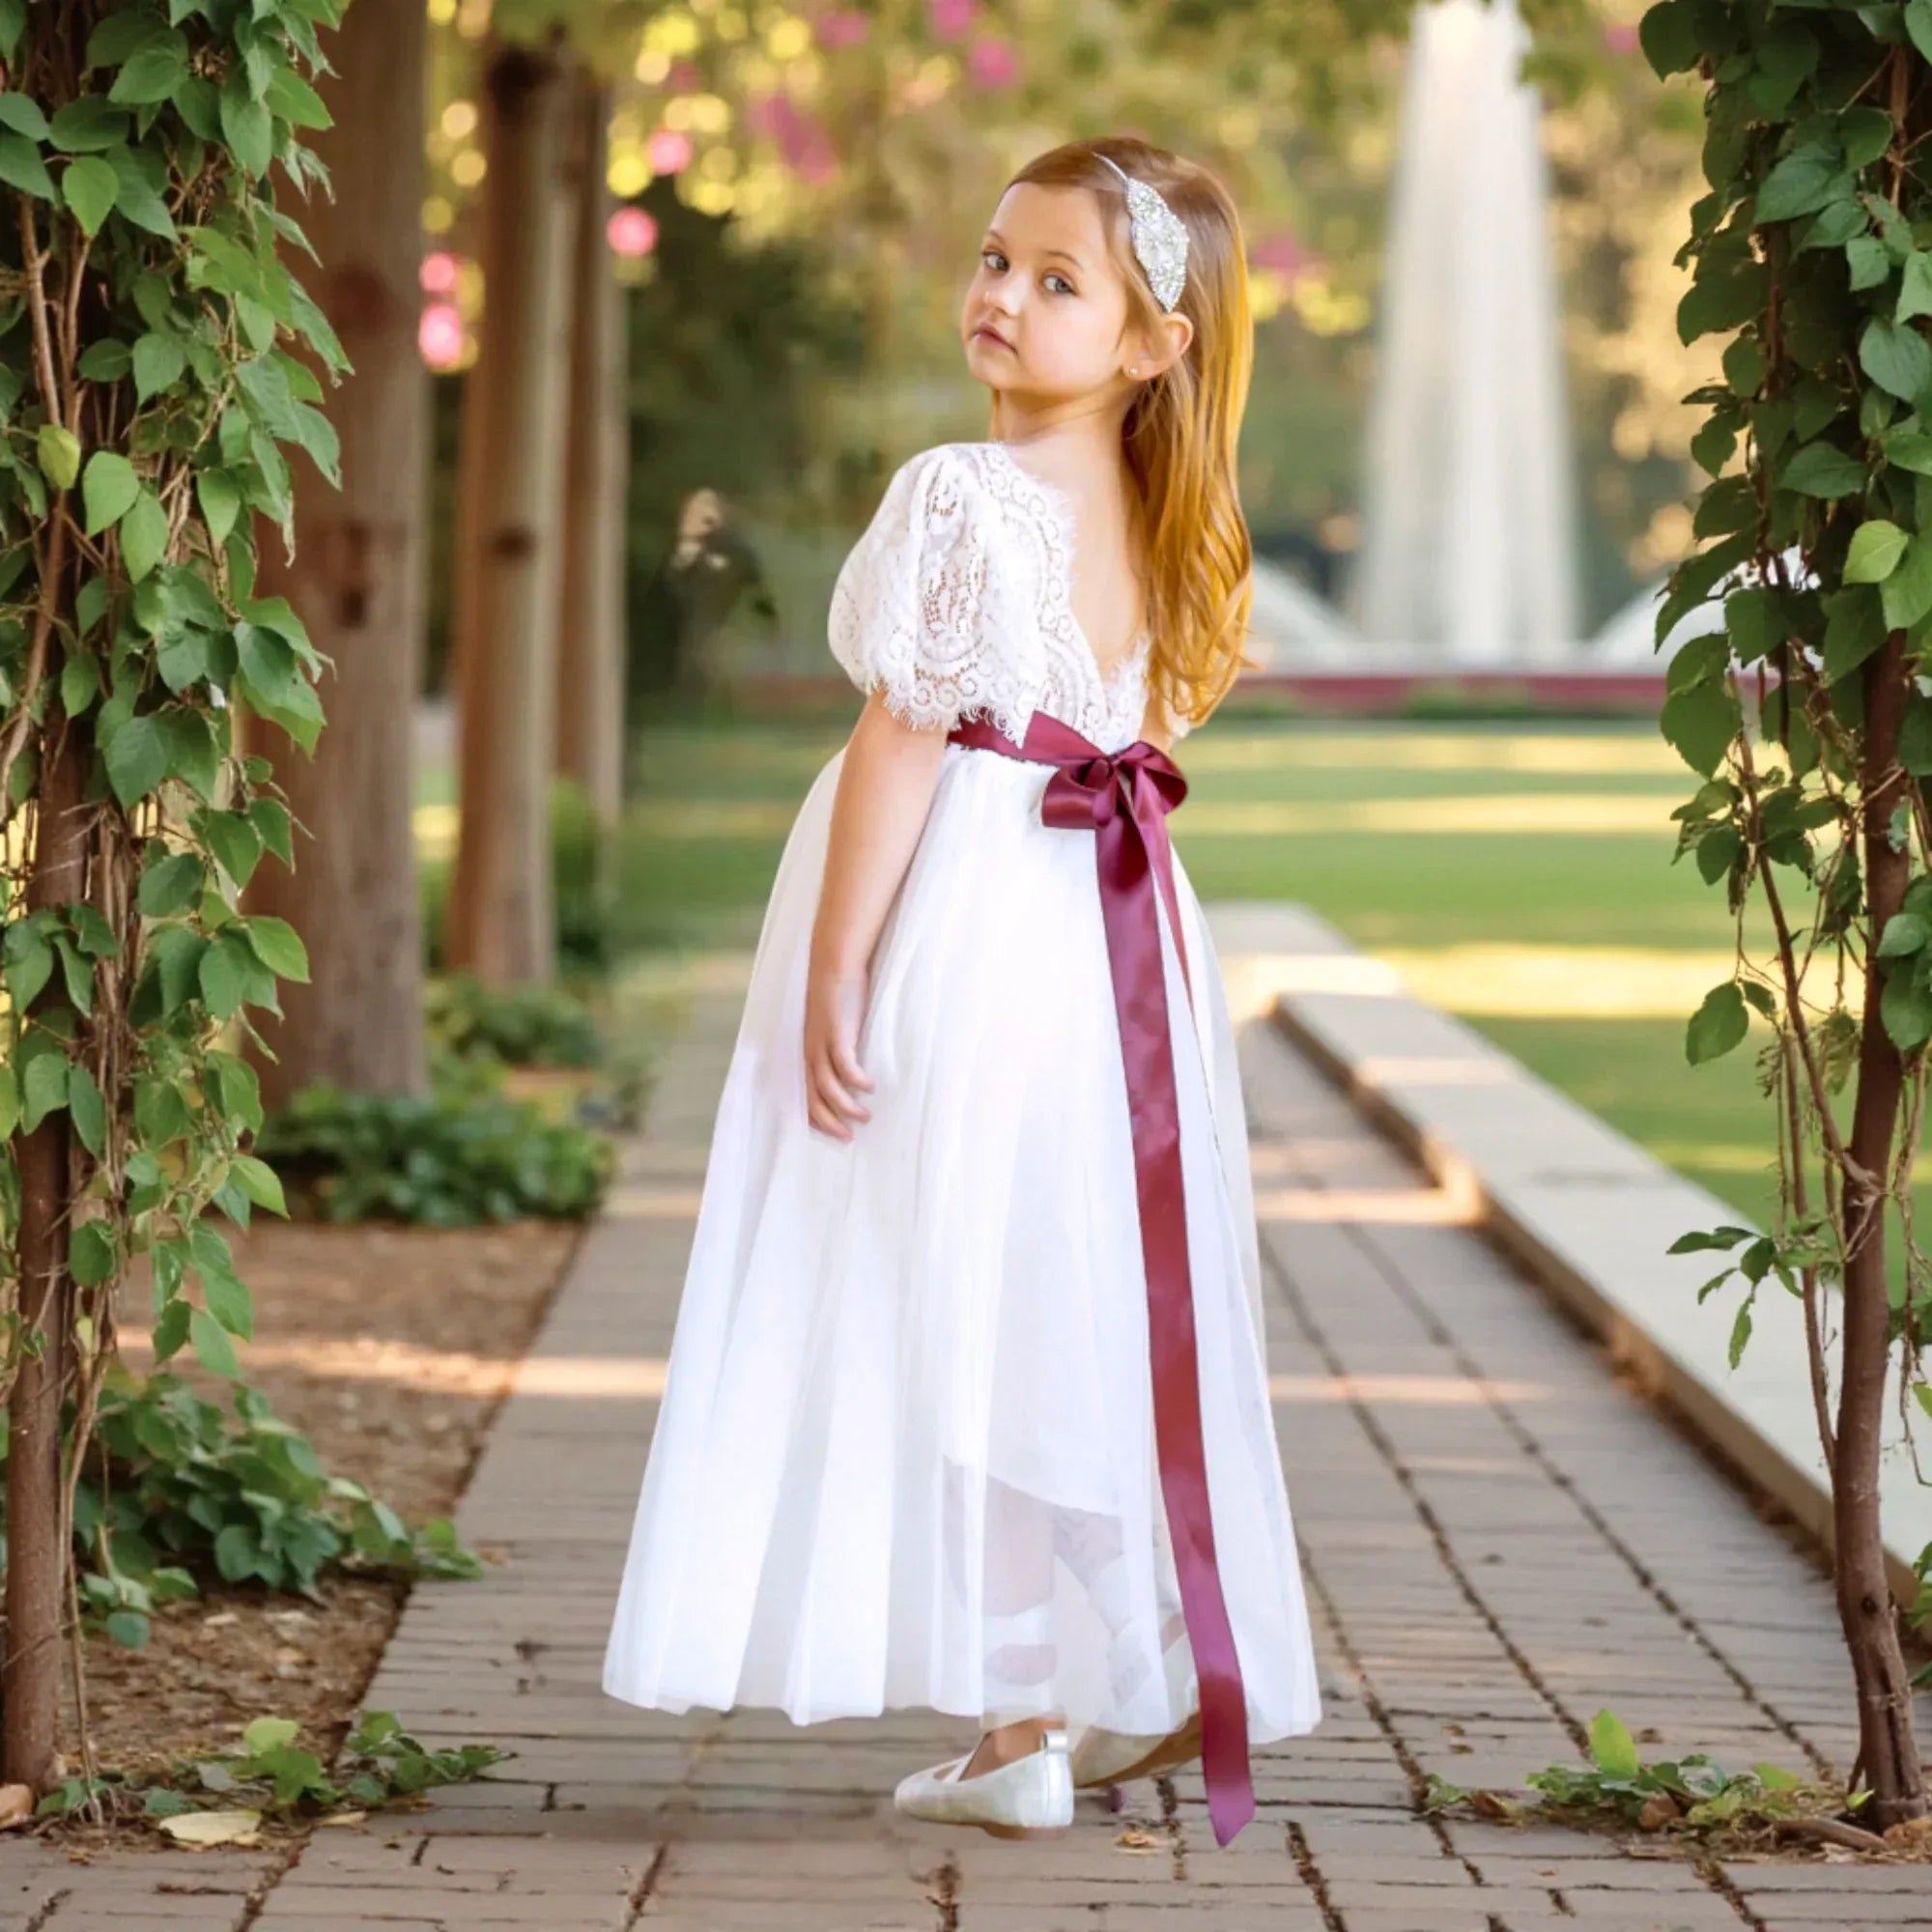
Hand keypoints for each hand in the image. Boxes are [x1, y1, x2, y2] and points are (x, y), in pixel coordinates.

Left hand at [803, 966, 875, 1140]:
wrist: (834, 962)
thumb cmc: (837, 992)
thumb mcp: (835, 1025)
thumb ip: (840, 1044)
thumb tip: (855, 1065)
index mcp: (808, 1051)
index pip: (805, 1095)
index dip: (816, 1118)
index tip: (833, 1132)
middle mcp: (810, 1051)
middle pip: (813, 1099)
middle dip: (829, 1122)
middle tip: (848, 1138)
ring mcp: (822, 1043)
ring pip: (828, 1088)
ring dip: (845, 1107)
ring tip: (864, 1117)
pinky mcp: (837, 1033)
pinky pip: (845, 1067)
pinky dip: (856, 1082)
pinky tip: (870, 1088)